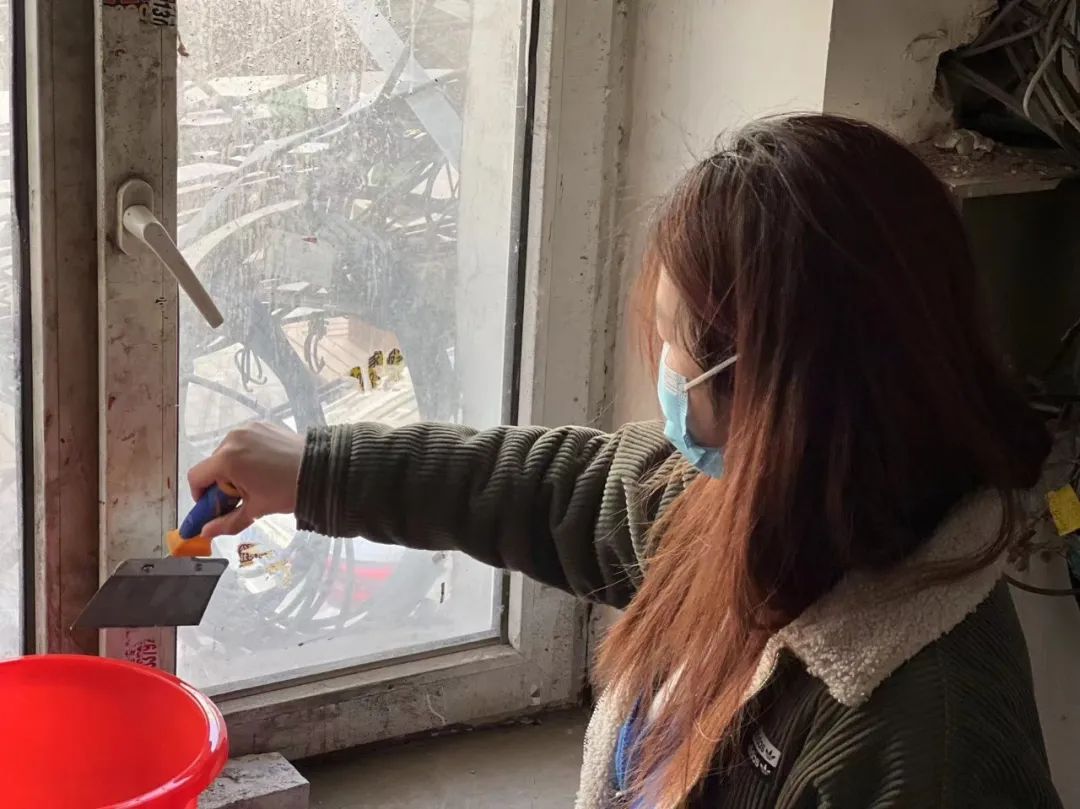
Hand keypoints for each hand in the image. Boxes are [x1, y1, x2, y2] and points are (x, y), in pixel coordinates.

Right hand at [187, 422, 305, 538]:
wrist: (322, 469)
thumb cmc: (288, 490)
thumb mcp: (255, 510)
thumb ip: (226, 522)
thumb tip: (205, 533)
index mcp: (227, 459)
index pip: (196, 477)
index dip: (200, 496)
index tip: (215, 506)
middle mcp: (233, 438)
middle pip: (212, 465)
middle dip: (221, 483)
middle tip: (243, 496)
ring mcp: (248, 428)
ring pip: (227, 453)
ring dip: (234, 469)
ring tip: (258, 481)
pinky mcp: (261, 424)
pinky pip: (243, 442)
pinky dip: (247, 455)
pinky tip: (265, 467)